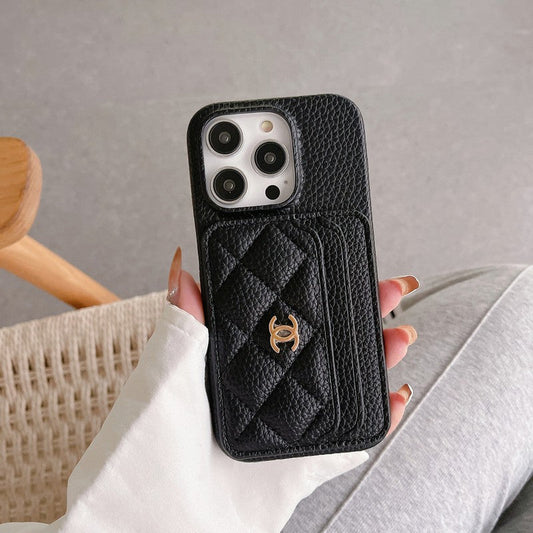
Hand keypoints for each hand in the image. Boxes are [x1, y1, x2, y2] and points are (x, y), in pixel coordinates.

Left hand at [166, 247, 417, 531]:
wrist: (154, 527)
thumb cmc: (145, 451)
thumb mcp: (164, 375)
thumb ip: (182, 323)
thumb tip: (182, 268)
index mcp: (230, 364)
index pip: (283, 317)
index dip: (315, 294)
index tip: (339, 270)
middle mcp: (261, 392)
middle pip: (322, 348)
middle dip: (358, 319)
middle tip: (385, 294)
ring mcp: (283, 429)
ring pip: (342, 388)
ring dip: (375, 361)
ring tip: (398, 337)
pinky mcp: (297, 467)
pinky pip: (346, 444)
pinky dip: (376, 422)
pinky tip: (394, 397)